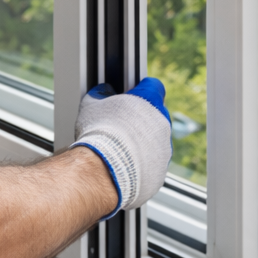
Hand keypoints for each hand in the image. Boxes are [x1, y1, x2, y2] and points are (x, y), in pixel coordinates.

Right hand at [71, 78, 171, 213]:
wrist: (104, 170)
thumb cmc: (99, 135)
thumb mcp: (92, 105)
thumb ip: (100, 94)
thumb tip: (103, 90)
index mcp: (149, 101)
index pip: (154, 86)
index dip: (141, 89)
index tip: (131, 95)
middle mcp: (162, 123)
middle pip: (156, 115)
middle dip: (141, 118)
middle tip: (121, 123)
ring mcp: (164, 148)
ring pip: (156, 140)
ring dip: (143, 142)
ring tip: (120, 148)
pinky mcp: (160, 170)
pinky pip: (153, 163)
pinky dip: (142, 163)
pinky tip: (124, 164)